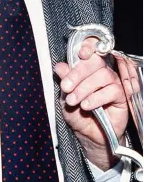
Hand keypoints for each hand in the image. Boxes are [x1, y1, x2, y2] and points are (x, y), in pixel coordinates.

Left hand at [55, 39, 127, 170]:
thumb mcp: (65, 96)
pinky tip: (86, 106)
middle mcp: (102, 73)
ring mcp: (113, 83)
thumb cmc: (78, 114)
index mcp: (88, 69)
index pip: (92, 50)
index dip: (89, 46)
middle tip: (66, 87)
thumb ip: (64, 81)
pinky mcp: (121, 96)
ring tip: (74, 101)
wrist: (88, 135)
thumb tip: (60, 66)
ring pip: (103, 75)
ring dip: (84, 88)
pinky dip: (96, 97)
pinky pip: (112, 90)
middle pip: (95, 61)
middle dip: (77, 74)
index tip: (80, 54)